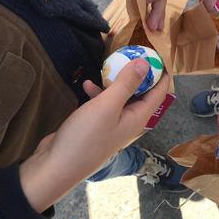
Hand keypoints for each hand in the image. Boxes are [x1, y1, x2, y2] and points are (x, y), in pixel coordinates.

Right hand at [19, 59, 169, 212]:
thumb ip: (127, 84)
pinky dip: (98, 93)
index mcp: (139, 117)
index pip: (160, 92)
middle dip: (139, 73)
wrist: (56, 166)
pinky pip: (104, 103)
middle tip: (133, 52)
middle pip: (142, 92)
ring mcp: (114, 122)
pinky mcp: (98, 124)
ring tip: (109, 64)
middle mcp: (130, 119)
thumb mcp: (107, 106)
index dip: (162, 73)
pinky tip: (86, 85)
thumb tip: (145, 63)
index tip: (158, 53)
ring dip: (116, 81)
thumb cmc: (86, 136)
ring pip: (122, 96)